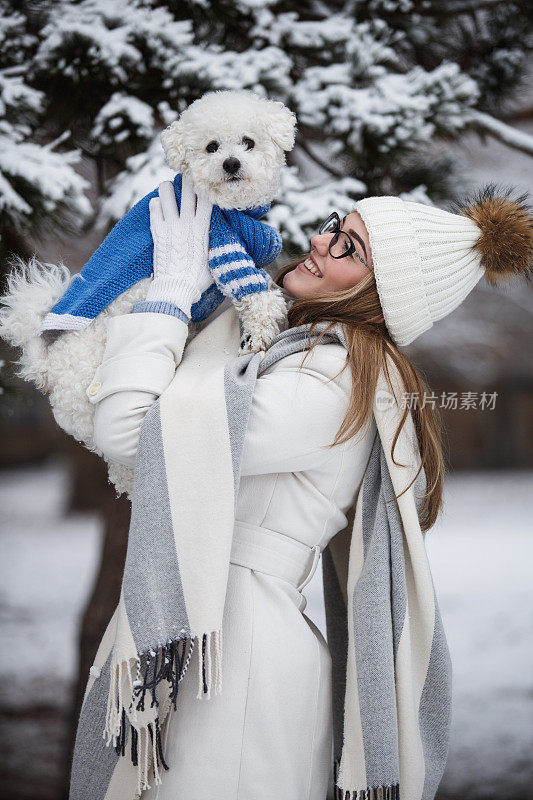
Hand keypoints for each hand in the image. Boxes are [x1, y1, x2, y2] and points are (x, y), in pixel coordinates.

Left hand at [146, 177, 212, 315]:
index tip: (204, 181)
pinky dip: (156, 204)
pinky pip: (153, 207)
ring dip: (168, 188)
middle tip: (187, 177)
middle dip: (188, 181)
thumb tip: (229, 239)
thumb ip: (219, 245)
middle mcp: (186, 222)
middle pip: (188, 190)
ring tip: (169, 190)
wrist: (176, 288)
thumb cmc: (198, 279)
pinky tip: (159, 206)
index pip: (206, 198)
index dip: (205, 187)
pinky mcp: (157, 231)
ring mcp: (170, 225)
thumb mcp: (215, 260)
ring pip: (166, 193)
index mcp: (203, 228)